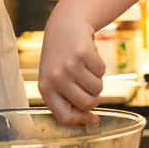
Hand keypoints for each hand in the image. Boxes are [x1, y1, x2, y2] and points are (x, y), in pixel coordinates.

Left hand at [37, 12, 105, 126]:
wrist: (65, 25)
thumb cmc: (61, 56)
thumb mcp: (56, 79)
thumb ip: (69, 101)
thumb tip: (90, 122)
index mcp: (46, 88)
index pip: (64, 117)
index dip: (81, 119)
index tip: (92, 117)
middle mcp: (55, 78)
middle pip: (86, 104)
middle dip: (94, 97)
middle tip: (89, 84)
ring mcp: (69, 66)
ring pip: (97, 88)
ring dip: (97, 80)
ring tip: (86, 67)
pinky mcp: (83, 54)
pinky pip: (102, 71)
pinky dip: (100, 66)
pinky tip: (89, 56)